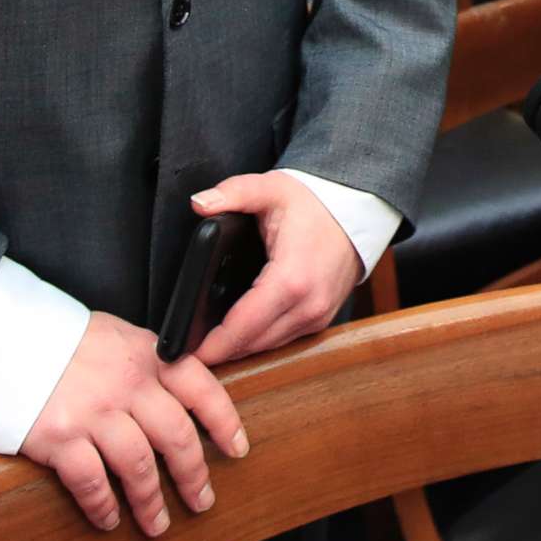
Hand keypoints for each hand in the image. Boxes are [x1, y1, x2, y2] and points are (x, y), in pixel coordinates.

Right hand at [19, 311, 244, 536]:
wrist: (2, 340)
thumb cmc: (61, 342)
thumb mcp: (117, 336)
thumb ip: (150, 361)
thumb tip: (186, 390)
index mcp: (146, 355)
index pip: (201, 387)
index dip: (224, 421)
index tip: (236, 448)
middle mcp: (126, 383)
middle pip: (175, 435)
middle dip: (194, 475)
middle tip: (201, 500)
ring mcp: (92, 411)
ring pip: (139, 464)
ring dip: (151, 501)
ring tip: (157, 523)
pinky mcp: (59, 437)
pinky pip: (91, 481)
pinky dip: (103, 506)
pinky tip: (108, 519)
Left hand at [188, 172, 363, 367]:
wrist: (357, 211)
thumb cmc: (314, 202)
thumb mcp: (270, 188)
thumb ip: (232, 193)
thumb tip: (199, 202)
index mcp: (291, 279)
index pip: (242, 327)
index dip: (210, 344)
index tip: (183, 352)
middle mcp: (308, 305)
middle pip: (252, 344)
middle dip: (218, 351)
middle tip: (184, 351)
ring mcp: (318, 316)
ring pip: (267, 347)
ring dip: (238, 349)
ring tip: (205, 346)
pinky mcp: (321, 320)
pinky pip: (283, 340)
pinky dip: (259, 340)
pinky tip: (238, 334)